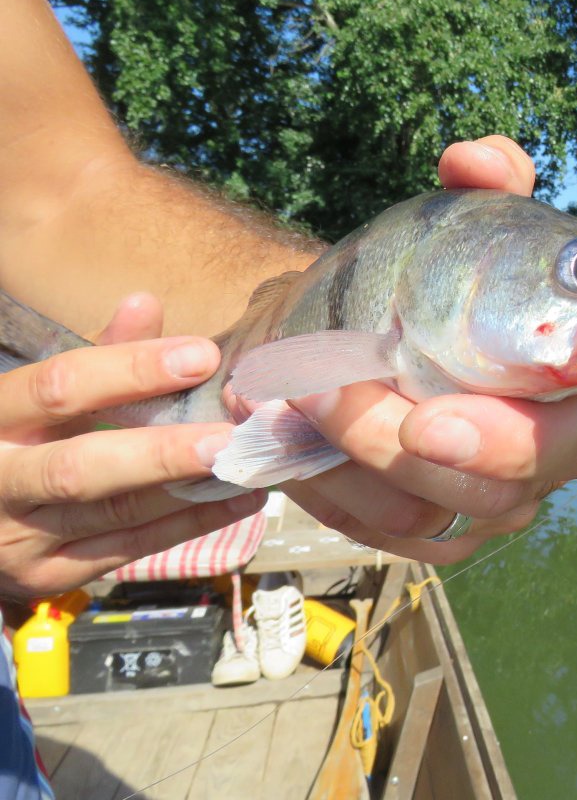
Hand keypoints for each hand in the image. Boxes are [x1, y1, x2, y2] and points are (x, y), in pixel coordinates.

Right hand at [0, 297, 264, 597]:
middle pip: (81, 469)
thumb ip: (97, 353)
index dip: (132, 370)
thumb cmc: (18, 437)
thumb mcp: (40, 393)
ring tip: (248, 465)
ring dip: (189, 491)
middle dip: (160, 454)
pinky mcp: (48, 577)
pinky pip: (128, 551)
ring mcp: (18, 539)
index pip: (60, 389)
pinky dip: (190, 524)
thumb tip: (145, 304)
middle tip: (228, 437)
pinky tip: (240, 500)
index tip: (202, 356)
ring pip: (112, 515)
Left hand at [279, 137, 576, 560]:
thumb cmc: (441, 279)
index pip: (576, 441)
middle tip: (328, 390)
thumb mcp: (466, 223)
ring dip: (348, 459)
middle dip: (400, 450)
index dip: (514, 442)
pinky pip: (378, 531)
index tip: (431, 417)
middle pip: (492, 493)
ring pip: (424, 518)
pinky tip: (292, 434)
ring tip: (294, 392)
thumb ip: (487, 183)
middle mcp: (538, 464)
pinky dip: (329, 487)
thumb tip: (475, 160)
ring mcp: (484, 506)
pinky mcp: (428, 531)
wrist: (382, 328)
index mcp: (570, 395)